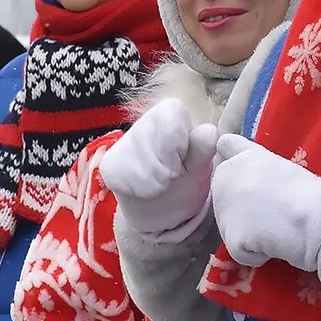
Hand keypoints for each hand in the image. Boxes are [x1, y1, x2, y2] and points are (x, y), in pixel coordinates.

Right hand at [101, 99, 217, 240]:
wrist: (158, 208)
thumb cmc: (183, 181)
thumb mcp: (199, 167)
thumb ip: (203, 149)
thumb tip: (211, 130)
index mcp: (168, 112)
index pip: (172, 115)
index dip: (180, 139)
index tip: (183, 154)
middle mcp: (140, 122)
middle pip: (159, 139)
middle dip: (170, 163)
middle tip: (172, 173)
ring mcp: (120, 144)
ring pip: (143, 161)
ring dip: (158, 179)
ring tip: (161, 182)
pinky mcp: (108, 166)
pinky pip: (128, 178)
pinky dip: (143, 188)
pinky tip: (146, 189)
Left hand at [210, 137, 320, 271]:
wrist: (320, 221)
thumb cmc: (313, 195)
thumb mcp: (282, 166)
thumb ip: (259, 164)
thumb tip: (249, 174)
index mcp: (245, 156)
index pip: (224, 146)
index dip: (232, 161)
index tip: (244, 174)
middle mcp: (228, 175)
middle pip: (223, 194)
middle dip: (240, 205)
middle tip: (270, 212)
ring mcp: (224, 205)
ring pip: (230, 226)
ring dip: (249, 232)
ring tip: (275, 228)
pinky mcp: (229, 235)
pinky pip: (240, 251)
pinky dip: (256, 255)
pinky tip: (274, 244)